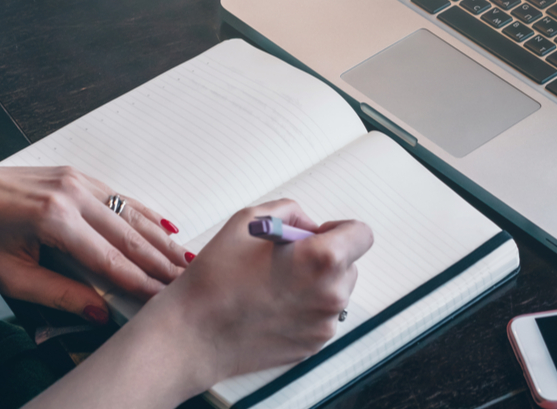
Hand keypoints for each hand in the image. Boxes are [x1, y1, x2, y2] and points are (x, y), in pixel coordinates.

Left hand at [0, 155, 189, 322]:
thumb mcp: (9, 276)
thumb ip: (57, 294)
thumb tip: (97, 312)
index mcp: (53, 219)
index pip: (108, 258)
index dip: (139, 281)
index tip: (161, 298)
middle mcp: (71, 193)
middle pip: (128, 234)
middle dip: (160, 260)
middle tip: (186, 279)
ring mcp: (76, 179)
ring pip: (130, 213)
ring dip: (159, 238)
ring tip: (184, 258)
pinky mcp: (77, 175)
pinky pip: (119, 197)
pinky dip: (145, 214)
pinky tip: (164, 227)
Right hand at [138, 199, 373, 385]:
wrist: (194, 334)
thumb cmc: (216, 277)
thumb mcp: (248, 220)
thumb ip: (290, 212)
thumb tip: (309, 226)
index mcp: (322, 258)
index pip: (361, 234)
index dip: (339, 229)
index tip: (317, 234)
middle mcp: (332, 293)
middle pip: (349, 264)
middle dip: (325, 257)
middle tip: (286, 260)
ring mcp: (324, 324)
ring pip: (335, 291)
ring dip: (316, 283)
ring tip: (274, 285)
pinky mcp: (313, 345)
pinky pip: (320, 316)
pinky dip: (305, 307)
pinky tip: (272, 306)